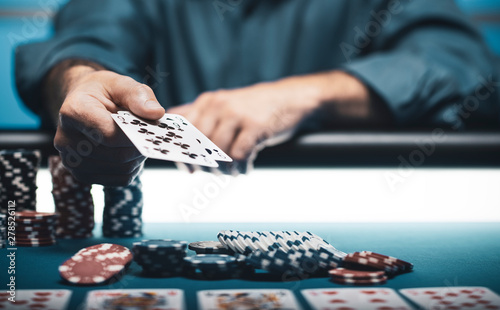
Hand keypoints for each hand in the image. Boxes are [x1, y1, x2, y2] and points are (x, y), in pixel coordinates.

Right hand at [53, 68, 164, 184]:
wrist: (85, 102)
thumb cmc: (104, 92)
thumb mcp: (121, 83)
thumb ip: (139, 95)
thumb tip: (155, 113)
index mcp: (73, 112)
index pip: (110, 135)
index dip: (135, 134)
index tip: (149, 125)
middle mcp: (66, 139)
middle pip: (117, 154)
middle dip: (139, 145)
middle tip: (147, 132)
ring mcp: (72, 161)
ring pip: (121, 168)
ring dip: (137, 156)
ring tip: (136, 139)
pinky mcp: (83, 175)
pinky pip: (120, 179)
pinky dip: (132, 167)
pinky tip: (129, 151)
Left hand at [168, 77, 322, 173]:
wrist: (290, 98)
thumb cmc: (254, 108)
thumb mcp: (225, 105)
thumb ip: (200, 115)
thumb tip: (175, 131)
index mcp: (208, 101)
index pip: (184, 130)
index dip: (183, 153)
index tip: (189, 168)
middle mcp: (219, 105)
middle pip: (198, 143)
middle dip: (203, 164)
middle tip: (212, 173)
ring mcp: (237, 114)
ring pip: (218, 151)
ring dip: (223, 168)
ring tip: (231, 172)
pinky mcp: (255, 125)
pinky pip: (239, 155)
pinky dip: (240, 167)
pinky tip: (245, 168)